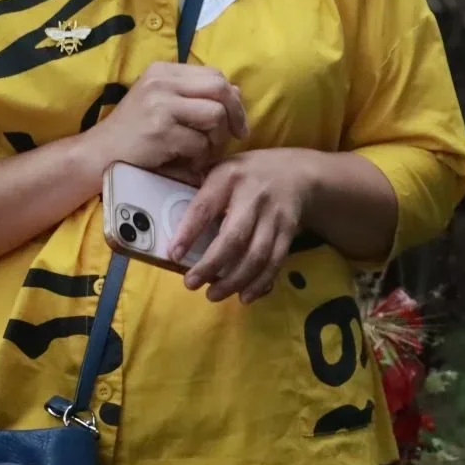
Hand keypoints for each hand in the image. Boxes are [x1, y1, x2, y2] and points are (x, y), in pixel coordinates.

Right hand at [85, 62, 246, 182]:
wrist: (97, 156)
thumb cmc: (133, 132)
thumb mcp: (161, 103)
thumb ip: (194, 95)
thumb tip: (236, 91)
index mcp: (162, 71)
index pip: (214, 74)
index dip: (231, 97)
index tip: (237, 119)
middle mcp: (161, 82)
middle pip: (220, 89)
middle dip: (235, 114)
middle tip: (237, 135)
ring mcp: (160, 105)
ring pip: (215, 115)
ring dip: (217, 139)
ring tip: (203, 150)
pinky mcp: (160, 131)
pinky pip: (200, 143)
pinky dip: (200, 157)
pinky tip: (188, 162)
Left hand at [171, 147, 315, 303]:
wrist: (298, 173)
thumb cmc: (249, 174)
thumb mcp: (223, 169)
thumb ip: (202, 191)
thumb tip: (166, 221)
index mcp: (230, 177)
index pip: (205, 207)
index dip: (188, 232)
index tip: (174, 255)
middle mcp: (254, 196)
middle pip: (234, 237)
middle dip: (211, 265)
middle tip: (191, 284)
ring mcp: (275, 216)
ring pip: (256, 255)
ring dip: (234, 280)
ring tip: (213, 294)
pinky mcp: (289, 232)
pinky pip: (275, 262)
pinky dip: (260, 282)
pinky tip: (245, 296)